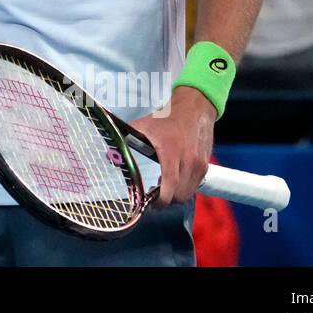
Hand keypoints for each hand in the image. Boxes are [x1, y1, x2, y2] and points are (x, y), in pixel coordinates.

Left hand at [129, 87, 215, 205]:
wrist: (193, 109)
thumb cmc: (166, 118)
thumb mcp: (143, 125)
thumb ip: (126, 138)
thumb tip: (107, 152)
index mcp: (171, 152)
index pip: (170, 186)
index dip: (161, 200)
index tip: (152, 203)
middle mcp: (188, 161)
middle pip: (179, 195)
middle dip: (167, 200)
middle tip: (155, 195)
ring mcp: (199, 164)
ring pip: (188, 193)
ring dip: (176, 195)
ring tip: (165, 187)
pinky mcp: (205, 166)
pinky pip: (194, 186)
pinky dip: (185, 188)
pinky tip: (175, 179)